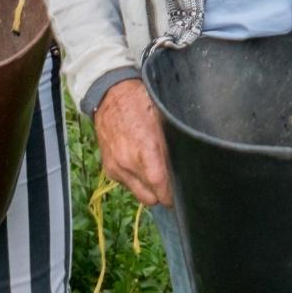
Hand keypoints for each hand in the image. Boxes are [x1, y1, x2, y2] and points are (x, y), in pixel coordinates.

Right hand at [95, 79, 173, 205]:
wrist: (111, 95)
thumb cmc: (141, 103)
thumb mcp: (163, 121)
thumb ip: (171, 148)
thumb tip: (183, 168)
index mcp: (144, 148)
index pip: (159, 184)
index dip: (170, 195)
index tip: (178, 197)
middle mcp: (127, 162)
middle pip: (149, 197)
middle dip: (160, 194)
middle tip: (169, 184)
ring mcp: (115, 166)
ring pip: (137, 193)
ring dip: (148, 188)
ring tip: (155, 172)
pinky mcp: (108, 168)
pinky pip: (127, 184)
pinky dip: (135, 179)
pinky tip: (140, 164)